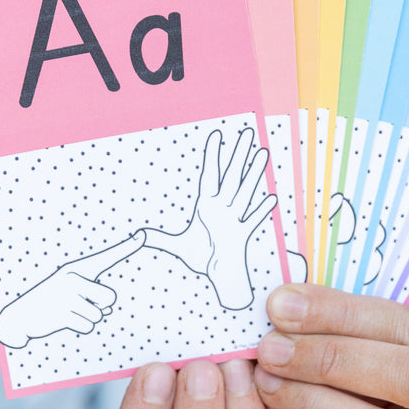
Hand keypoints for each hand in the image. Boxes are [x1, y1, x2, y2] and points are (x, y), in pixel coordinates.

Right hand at [0, 231, 144, 347]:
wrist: (21, 315)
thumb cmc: (52, 299)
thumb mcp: (71, 288)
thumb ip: (94, 293)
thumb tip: (109, 307)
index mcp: (77, 269)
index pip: (107, 257)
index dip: (126, 247)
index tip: (143, 236)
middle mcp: (73, 279)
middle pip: (110, 298)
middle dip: (101, 306)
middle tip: (80, 303)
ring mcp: (67, 297)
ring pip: (99, 315)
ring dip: (87, 317)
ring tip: (68, 311)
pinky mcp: (62, 315)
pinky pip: (88, 326)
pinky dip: (80, 327)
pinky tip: (64, 320)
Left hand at [145, 128, 276, 308]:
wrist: (219, 275)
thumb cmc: (202, 257)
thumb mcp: (176, 246)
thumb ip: (158, 239)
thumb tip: (137, 235)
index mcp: (207, 206)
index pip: (210, 175)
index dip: (213, 155)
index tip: (217, 135)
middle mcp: (223, 208)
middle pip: (232, 176)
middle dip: (239, 154)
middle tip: (248, 133)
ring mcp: (235, 219)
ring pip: (246, 191)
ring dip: (254, 174)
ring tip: (263, 153)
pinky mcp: (243, 234)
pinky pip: (253, 220)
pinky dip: (262, 211)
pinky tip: (271, 198)